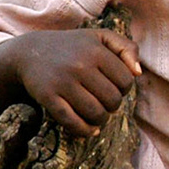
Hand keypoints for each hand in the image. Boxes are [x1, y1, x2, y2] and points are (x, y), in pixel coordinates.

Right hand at [0, 28, 141, 137]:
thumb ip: (126, 47)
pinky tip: (90, 130)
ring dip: (101, 120)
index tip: (113, 87)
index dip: (124, 89)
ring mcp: (62, 82)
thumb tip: (138, 73)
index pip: (126, 81)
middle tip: (104, 102)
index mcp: (95, 50)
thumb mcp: (100, 37)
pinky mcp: (47, 96)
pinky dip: (85, 131)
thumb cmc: (73, 47)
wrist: (30, 53)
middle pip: (113, 100)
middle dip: (112, 106)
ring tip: (97, 115)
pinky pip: (72, 122)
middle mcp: (79, 65)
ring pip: (96, 114)